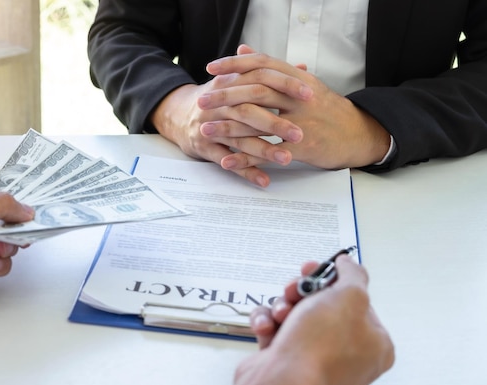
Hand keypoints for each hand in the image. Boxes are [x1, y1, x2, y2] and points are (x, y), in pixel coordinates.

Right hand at [150, 54, 312, 186]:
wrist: (177, 114)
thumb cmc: (217, 98)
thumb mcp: (238, 80)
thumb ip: (271, 76)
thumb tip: (303, 67)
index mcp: (230, 82)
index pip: (259, 78)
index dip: (285, 85)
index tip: (309, 95)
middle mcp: (219, 103)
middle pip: (249, 111)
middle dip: (276, 123)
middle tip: (300, 134)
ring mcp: (210, 126)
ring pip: (239, 138)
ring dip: (263, 150)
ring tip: (286, 159)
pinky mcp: (204, 147)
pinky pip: (226, 160)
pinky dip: (245, 171)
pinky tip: (263, 180)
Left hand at [204, 45, 390, 171]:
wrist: (358, 134)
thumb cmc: (326, 109)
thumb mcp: (302, 83)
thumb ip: (271, 68)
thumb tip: (243, 49)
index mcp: (298, 79)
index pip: (263, 64)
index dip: (235, 65)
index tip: (211, 68)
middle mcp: (299, 97)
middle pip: (256, 91)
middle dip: (225, 96)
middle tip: (201, 101)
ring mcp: (302, 122)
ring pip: (259, 123)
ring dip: (229, 128)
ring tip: (205, 129)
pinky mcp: (303, 147)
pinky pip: (268, 153)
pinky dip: (245, 158)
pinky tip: (226, 160)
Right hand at [209, 256, 393, 384]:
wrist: (282, 382)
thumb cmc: (320, 347)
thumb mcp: (349, 295)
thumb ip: (352, 274)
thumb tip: (349, 264)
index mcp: (374, 343)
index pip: (357, 301)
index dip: (334, 281)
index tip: (318, 270)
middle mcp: (348, 355)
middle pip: (323, 306)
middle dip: (302, 294)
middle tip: (294, 290)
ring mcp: (317, 360)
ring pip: (297, 317)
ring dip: (282, 307)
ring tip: (280, 314)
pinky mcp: (289, 364)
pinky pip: (278, 333)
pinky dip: (268, 325)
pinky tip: (268, 327)